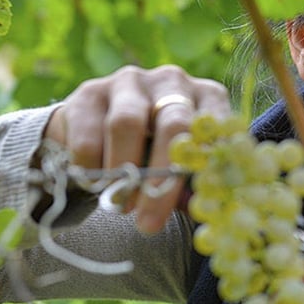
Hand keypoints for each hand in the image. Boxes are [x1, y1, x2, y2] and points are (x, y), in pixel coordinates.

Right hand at [43, 65, 231, 233]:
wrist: (101, 130)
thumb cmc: (156, 151)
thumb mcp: (182, 162)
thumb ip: (195, 181)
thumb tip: (206, 208)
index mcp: (208, 96)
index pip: (214, 126)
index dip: (205, 164)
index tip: (198, 202)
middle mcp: (173, 81)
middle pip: (172, 124)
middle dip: (160, 178)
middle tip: (149, 223)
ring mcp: (131, 81)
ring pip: (127, 123)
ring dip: (122, 172)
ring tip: (121, 205)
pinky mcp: (91, 91)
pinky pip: (88, 133)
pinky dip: (91, 168)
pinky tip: (94, 187)